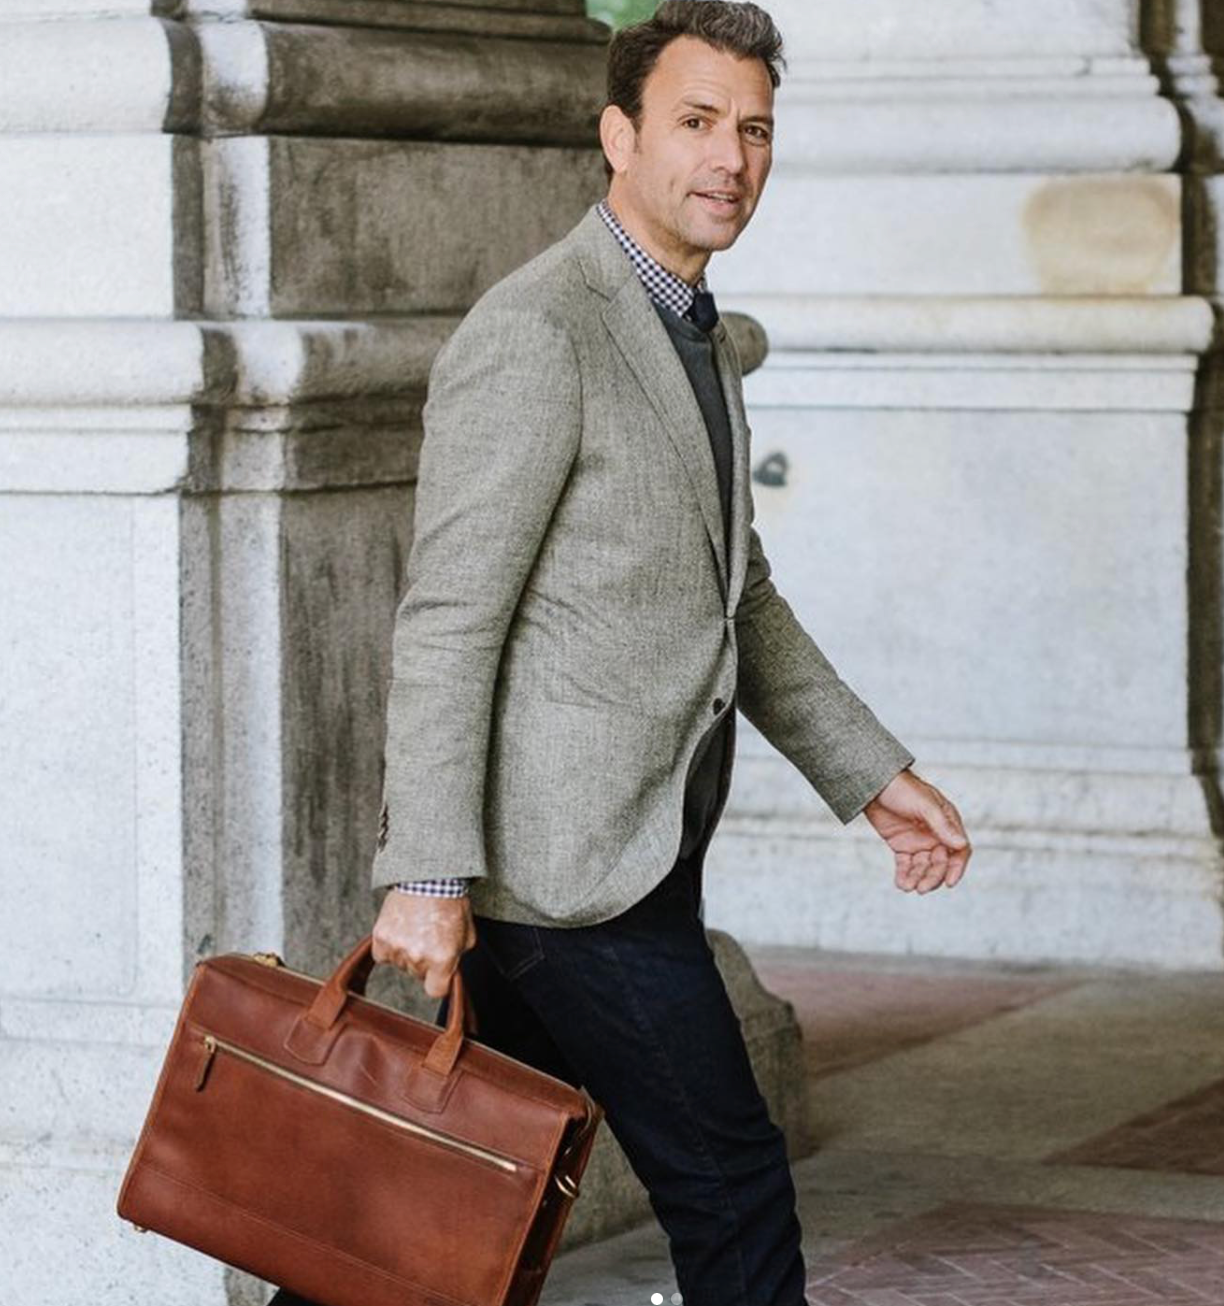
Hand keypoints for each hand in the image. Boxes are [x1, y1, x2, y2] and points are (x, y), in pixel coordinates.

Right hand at [371, 891, 477, 998]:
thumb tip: (452, 971)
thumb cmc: (450, 903)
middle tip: (430, 938)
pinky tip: (401, 930)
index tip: (440, 974)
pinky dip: (389, 946)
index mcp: (442, 957)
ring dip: (407, 952)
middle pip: (417, 975)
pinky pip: (382, 955)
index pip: (436, 990)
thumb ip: (458, 957)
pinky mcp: (381, 936)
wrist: (429, 877)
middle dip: (425, 962)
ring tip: (417, 928)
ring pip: (400, 964)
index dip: (439, 982)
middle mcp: (418, 956)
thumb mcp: (467, 934)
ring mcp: (397, 946)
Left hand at [862, 767, 970, 893]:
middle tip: (921, 888)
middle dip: (932, 877)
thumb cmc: (903, 788)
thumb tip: (961, 844)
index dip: (957, 868)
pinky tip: (901, 884)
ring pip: (923, 866)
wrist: (874, 784)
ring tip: (908, 887)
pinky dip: (905, 875)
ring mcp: (919, 841)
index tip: (949, 883)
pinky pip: (906, 865)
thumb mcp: (925, 805)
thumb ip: (942, 825)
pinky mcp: (901, 845)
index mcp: (948, 823)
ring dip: (918, 878)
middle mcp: (936, 834)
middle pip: (940, 863)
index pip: (959, 850)